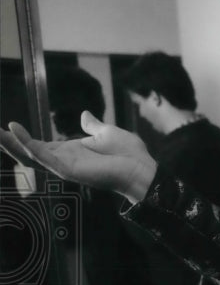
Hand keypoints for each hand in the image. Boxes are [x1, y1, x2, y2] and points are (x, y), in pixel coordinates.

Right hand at [0, 111, 157, 203]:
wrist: (142, 167)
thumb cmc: (128, 154)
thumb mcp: (106, 133)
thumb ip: (92, 125)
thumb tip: (84, 115)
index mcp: (70, 152)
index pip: (38, 145)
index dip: (22, 137)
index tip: (7, 125)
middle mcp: (63, 160)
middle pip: (29, 153)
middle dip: (9, 143)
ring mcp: (65, 166)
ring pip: (31, 156)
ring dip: (13, 145)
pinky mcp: (69, 169)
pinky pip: (44, 157)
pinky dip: (29, 145)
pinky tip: (16, 133)